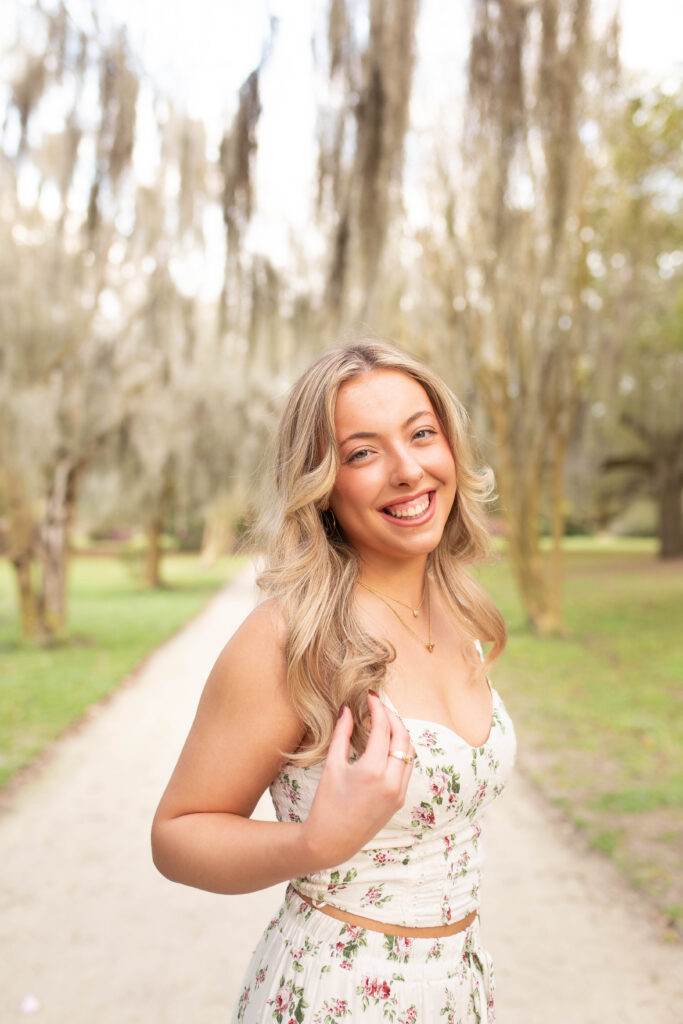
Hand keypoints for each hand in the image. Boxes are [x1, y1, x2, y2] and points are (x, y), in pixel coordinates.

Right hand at [301, 692, 414, 869]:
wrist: (331, 842)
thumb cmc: (326, 804)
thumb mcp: (332, 766)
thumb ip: (342, 734)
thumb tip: (347, 709)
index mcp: (373, 770)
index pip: (383, 728)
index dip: (378, 708)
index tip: (370, 696)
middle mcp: (391, 781)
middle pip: (402, 736)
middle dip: (392, 717)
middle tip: (378, 706)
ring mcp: (398, 792)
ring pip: (409, 752)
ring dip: (399, 733)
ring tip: (383, 722)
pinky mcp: (399, 800)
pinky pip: (407, 768)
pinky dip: (400, 751)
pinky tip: (387, 745)